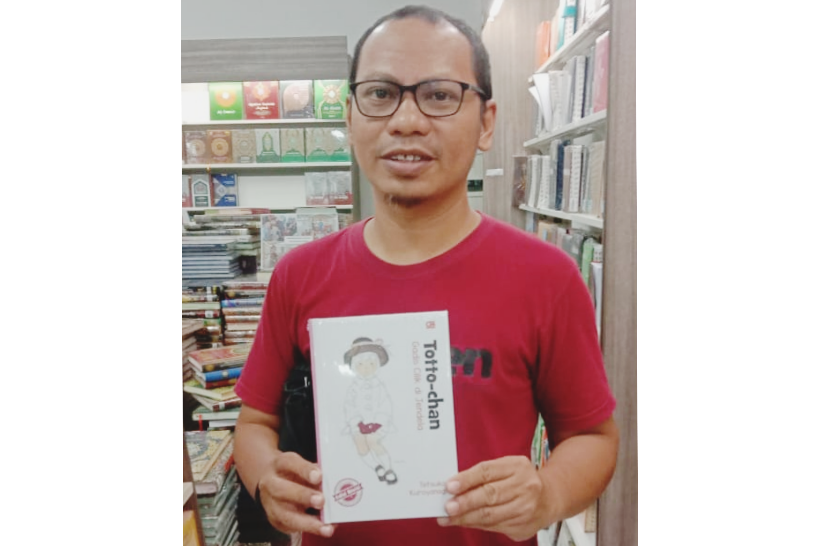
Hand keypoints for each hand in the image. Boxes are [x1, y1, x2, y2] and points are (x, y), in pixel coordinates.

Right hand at [256, 451, 335, 538]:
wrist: (270, 479)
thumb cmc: (292, 472)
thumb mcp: (302, 465)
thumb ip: (315, 472)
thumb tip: (334, 482)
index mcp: (280, 464)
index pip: (290, 463)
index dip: (305, 470)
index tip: (319, 476)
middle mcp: (270, 483)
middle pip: (282, 490)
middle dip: (303, 496)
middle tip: (321, 500)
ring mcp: (270, 503)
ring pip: (284, 514)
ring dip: (306, 522)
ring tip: (325, 526)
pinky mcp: (275, 519)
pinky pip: (289, 526)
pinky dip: (308, 528)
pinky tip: (322, 528)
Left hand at [437, 456, 553, 540]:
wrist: (550, 498)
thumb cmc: (520, 480)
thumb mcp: (506, 468)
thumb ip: (483, 474)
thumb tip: (454, 487)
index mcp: (517, 466)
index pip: (487, 471)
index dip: (467, 479)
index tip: (449, 486)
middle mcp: (525, 487)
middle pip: (490, 495)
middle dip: (466, 502)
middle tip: (447, 506)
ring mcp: (526, 509)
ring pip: (490, 515)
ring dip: (466, 518)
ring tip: (448, 518)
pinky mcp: (523, 527)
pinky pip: (494, 527)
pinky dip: (476, 525)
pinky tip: (463, 522)